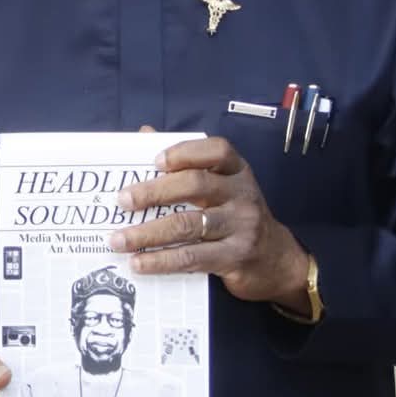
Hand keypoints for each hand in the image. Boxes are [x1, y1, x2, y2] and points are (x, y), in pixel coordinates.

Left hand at [108, 137, 313, 309]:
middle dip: (154, 192)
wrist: (276, 261)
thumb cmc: (235, 217)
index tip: (155, 161)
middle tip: (123, 201)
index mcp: (237, 172)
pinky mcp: (234, 257)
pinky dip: (161, 260)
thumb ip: (186, 163)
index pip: (217, 151)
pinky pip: (192, 257)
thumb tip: (144, 133)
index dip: (184, 153)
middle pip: (196, 185)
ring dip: (147, 233)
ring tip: (118, 240)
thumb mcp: (221, 187)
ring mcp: (241, 227)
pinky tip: (138, 263)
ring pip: (188, 225)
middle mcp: (242, 195)